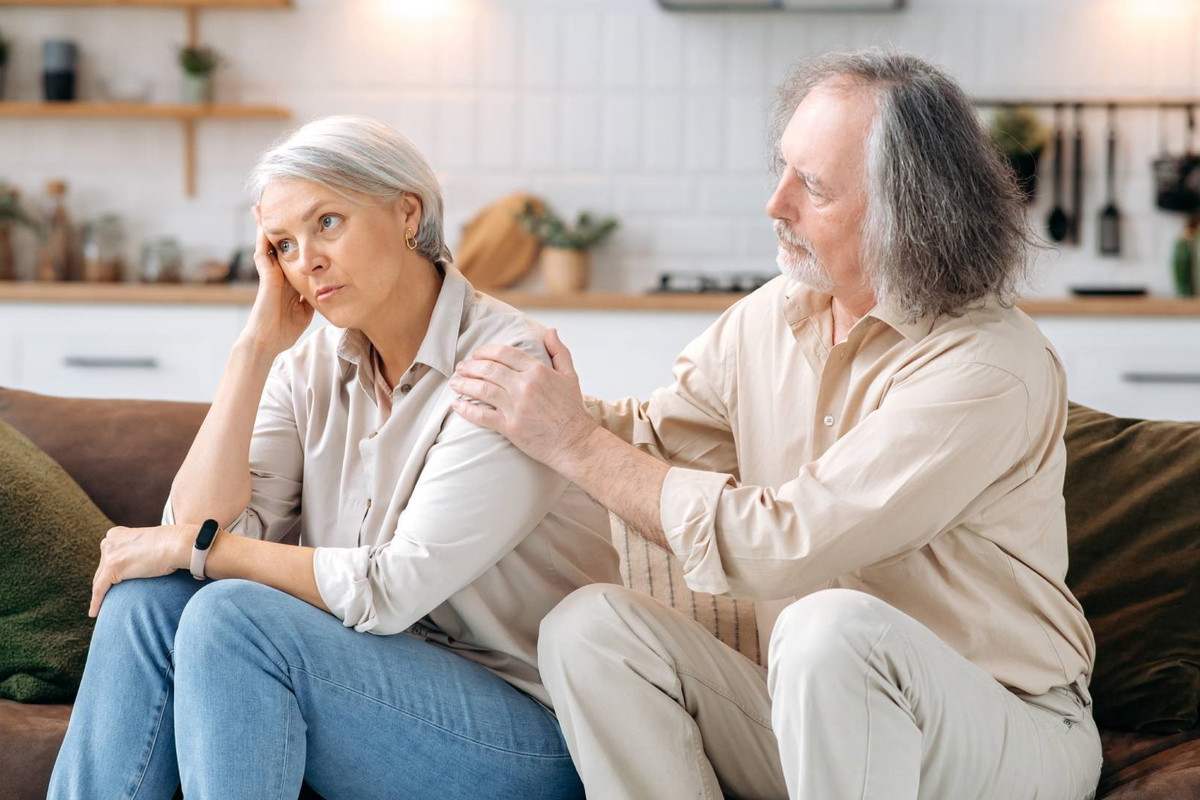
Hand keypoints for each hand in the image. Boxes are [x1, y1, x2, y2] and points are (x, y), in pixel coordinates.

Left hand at [89, 524, 194, 616]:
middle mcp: (109, 542)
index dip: (109, 571)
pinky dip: (96, 603)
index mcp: (116, 534)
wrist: (178, 543)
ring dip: (100, 595)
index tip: (112, 583)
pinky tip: (94, 613)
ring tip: (99, 608)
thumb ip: (138, 551)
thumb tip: (140, 564)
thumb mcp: (149, 544)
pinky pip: (100, 589)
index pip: (109, 556)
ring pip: (99, 580)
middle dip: (104, 583)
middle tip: (105, 598)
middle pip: (102, 568)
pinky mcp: (112, 567)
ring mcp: (110, 554)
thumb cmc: (172, 544)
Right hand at [239, 206, 313, 356]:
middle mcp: (278, 273)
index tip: (299, 222)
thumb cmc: (284, 329)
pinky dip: (263, 239)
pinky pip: (263, 254)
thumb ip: (310, 296)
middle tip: (277, 203)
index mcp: (288, 279)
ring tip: (263, 205)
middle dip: (278, 225)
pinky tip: (263, 225)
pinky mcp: (266, 278)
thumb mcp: (305, 310)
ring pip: (267, 244)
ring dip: (265, 225)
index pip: (292, 252)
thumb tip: (323, 289)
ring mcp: (270, 274)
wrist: (268, 341)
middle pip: (278, 242)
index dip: (294, 237)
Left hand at [450, 329, 597, 470]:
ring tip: (454, 382)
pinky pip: (482, 416)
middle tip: (460, 367)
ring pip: (482, 389)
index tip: (476, 354)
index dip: (486, 351)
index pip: (505, 353)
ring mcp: (516, 406)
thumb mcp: (570, 376)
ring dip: (464, 384)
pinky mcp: (510, 427)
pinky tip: (456, 404)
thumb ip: (559, 352)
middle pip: (489, 369)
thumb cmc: (572, 410)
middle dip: (470, 366)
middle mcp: (525, 386)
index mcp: (538, 370)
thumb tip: (551, 331)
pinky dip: (466, 409)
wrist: (574, 441)